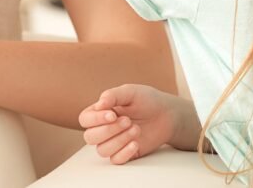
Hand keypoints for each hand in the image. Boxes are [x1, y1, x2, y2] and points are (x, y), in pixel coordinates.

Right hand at [79, 84, 194, 163]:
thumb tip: (98, 104)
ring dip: (119, 140)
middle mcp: (103, 128)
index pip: (85, 119)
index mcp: (100, 111)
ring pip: (102, 150)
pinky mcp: (125, 153)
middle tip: (128, 121)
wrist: (168, 115)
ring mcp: (114, 142)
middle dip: (109, 130)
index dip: (96, 119)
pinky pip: (115, 160)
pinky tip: (136, 143)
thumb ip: (112, 95)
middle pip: (89, 137)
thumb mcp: (130, 92)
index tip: (113, 114)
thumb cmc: (148, 100)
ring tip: (136, 129)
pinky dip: (124, 153)